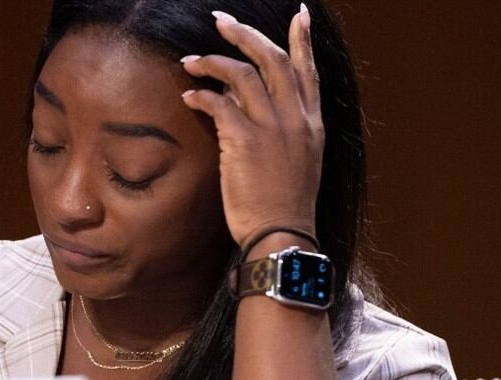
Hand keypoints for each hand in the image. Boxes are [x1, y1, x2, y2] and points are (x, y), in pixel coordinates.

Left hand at [180, 6, 322, 247]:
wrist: (281, 236)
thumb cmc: (284, 207)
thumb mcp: (298, 163)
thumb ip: (284, 131)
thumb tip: (254, 107)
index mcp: (312, 124)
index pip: (308, 70)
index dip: (301, 40)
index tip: (298, 15)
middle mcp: (296, 119)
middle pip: (272, 59)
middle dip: (244, 34)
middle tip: (221, 21)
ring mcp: (272, 128)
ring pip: (243, 74)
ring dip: (213, 62)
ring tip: (190, 61)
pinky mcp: (245, 142)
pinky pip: (219, 103)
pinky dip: (201, 95)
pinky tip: (188, 96)